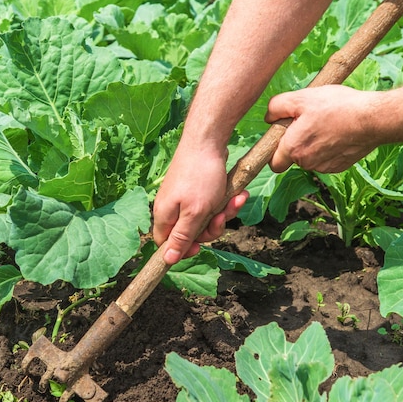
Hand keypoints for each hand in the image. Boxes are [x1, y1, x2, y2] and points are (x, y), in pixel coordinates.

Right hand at [153, 145, 247, 264]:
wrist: (208, 141)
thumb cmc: (200, 177)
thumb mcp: (194, 213)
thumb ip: (182, 237)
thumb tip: (167, 260)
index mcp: (164, 215)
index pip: (166, 244)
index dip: (183, 249)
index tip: (200, 246)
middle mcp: (172, 208)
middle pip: (191, 233)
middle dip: (212, 227)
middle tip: (222, 215)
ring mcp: (185, 198)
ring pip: (205, 219)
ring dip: (224, 213)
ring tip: (236, 199)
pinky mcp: (198, 190)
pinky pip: (212, 205)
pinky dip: (225, 201)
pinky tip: (238, 193)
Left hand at [265, 85, 379, 172]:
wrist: (374, 119)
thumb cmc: (338, 106)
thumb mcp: (302, 97)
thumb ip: (277, 107)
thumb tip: (269, 118)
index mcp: (293, 148)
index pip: (273, 162)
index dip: (275, 149)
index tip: (282, 136)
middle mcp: (306, 163)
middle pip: (292, 158)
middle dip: (295, 143)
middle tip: (307, 122)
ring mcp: (324, 167)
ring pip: (309, 159)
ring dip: (312, 145)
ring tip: (325, 124)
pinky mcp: (339, 167)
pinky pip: (325, 160)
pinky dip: (327, 149)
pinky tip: (337, 133)